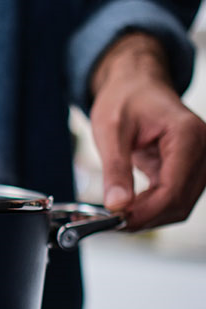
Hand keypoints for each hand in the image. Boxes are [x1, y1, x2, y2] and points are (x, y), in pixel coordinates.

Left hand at [89, 32, 205, 230]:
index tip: (117, 222)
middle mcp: (203, 148)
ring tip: (117, 216)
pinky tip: (128, 209)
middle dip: (146, 218)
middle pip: (180, 202)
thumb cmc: (125, 98)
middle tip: (111, 223)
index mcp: (187, 135)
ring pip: (180, 205)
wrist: (134, 85)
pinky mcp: (189, 168)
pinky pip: (175, 198)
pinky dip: (152, 208)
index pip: (173, 188)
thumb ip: (115, 169)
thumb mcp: (110, 131)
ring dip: (149, 216)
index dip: (146, 212)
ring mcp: (200, 160)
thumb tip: (117, 205)